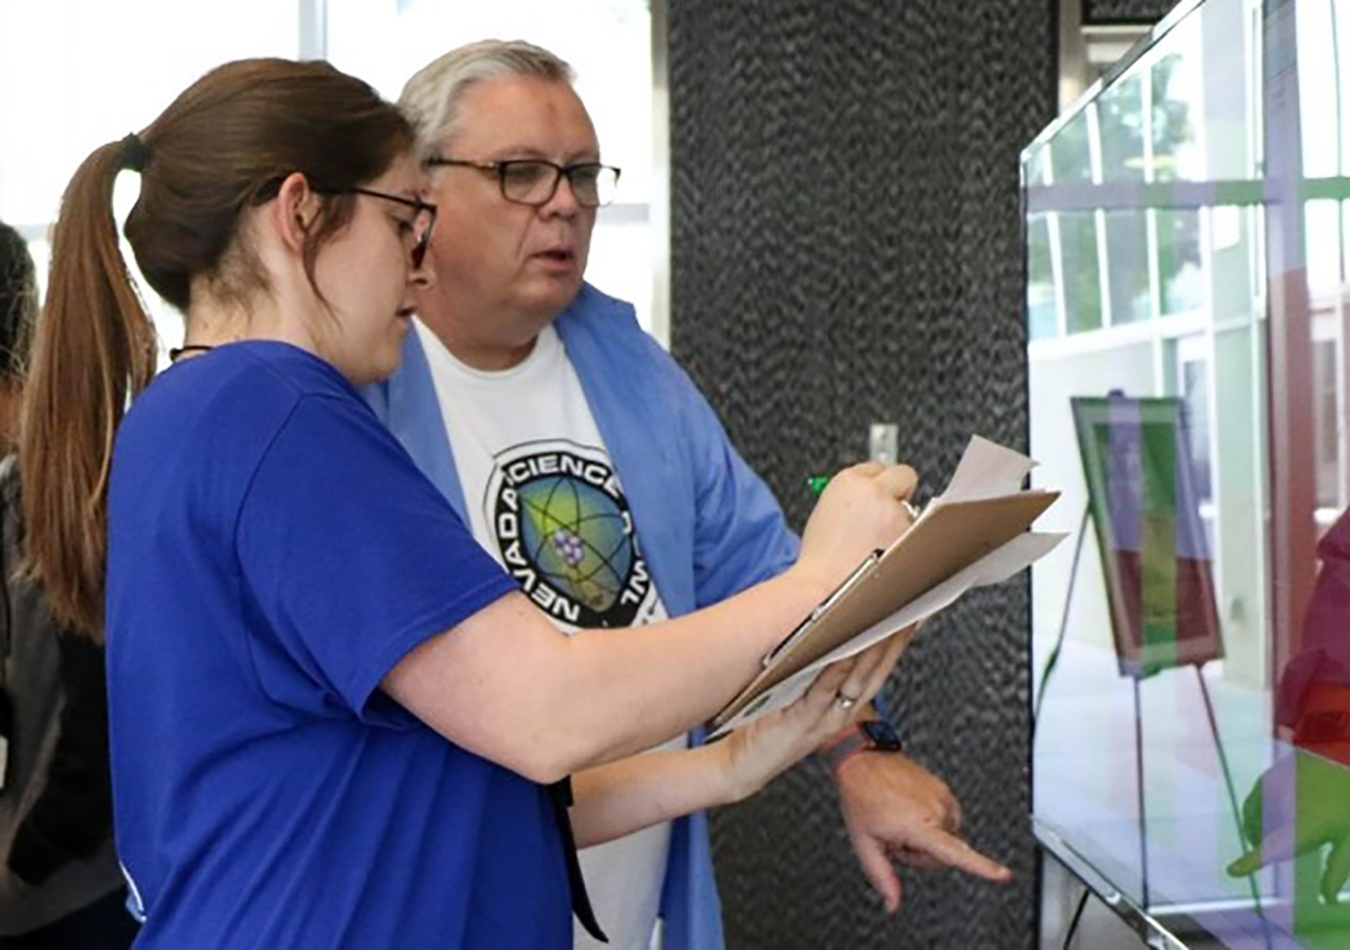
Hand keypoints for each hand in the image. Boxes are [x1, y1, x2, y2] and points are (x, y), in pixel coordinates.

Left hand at [722, 632, 910, 799]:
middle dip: (892, 642)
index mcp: (843, 704)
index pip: (877, 669)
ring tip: (882, 623)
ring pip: (855, 681)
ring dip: (871, 652)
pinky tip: (843, 651)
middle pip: (875, 672)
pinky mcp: (803, 722)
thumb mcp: (800, 694)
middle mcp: (839, 712)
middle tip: (905, 612)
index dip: (895, 643)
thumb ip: (818, 671)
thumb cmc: (769, 726)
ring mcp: (824, 718)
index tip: (908, 615)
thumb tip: (827, 632)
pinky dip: (835, 672)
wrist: (744, 764)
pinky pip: (823, 692)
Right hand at [793, 462, 917, 596]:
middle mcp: (875, 492)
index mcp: (848, 482)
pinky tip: (888, 559)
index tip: (880, 496)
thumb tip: (873, 498)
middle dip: (900, 491)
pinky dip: (909, 545)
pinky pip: (919, 535)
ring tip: (879, 550)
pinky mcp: (913, 536)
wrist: (823, 592)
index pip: (876, 468)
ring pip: (912, 510)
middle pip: (903, 475)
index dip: (878, 484)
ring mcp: (896, 513)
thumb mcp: (826, 517)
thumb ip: (852, 500)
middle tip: (890, 513)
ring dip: (902, 524)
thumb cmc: (820, 563)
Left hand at [832, 750, 1012, 912]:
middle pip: (940, 855)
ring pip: (943, 836)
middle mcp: (936, 809)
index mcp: (919, 824)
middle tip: (894, 836)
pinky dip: (928, 820)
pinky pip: (943, 819)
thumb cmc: (861, 797)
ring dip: (924, 836)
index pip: (955, 851)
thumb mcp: (865, 843)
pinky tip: (907, 810)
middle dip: (919, 854)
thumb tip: (892, 904)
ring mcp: (941, 796)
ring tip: (898, 818)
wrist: (862, 760)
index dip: (982, 866)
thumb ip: (882, 878)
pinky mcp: (943, 788)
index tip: (1003, 874)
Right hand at [1228, 749, 1349, 903]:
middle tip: (1280, 842)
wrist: (1346, 755)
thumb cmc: (1348, 801)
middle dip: (1262, 840)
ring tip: (1282, 822)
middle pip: (1258, 830)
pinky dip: (1264, 804)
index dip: (1250, 861)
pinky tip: (1286, 801)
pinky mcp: (1270, 772)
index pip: (1271, 849)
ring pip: (1255, 812)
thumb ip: (1336, 870)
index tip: (1233, 870)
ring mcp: (1271, 785)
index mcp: (1300, 827)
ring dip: (1261, 822)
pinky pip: (1259, 795)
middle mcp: (1278, 804)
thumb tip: (1325, 898)